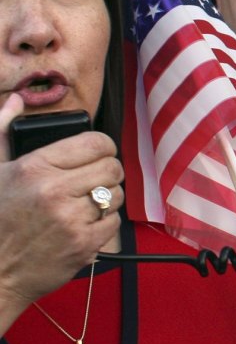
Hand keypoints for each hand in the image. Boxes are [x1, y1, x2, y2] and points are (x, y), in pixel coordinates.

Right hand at [0, 93, 123, 326]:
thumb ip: (4, 130)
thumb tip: (17, 100)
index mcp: (34, 167)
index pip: (96, 142)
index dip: (103, 147)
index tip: (98, 154)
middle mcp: (54, 190)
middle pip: (112, 167)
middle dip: (107, 172)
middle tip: (92, 181)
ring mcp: (70, 218)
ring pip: (117, 193)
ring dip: (106, 198)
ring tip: (84, 204)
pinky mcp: (84, 243)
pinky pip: (115, 222)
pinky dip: (104, 223)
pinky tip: (83, 224)